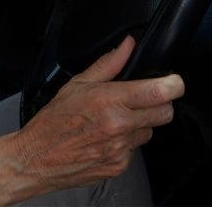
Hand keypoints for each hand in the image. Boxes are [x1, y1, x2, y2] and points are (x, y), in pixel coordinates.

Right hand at [13, 36, 183, 194]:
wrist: (38, 157)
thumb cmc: (54, 121)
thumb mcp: (77, 84)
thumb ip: (109, 64)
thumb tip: (127, 45)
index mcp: (109, 100)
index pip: (160, 92)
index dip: (173, 84)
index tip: (173, 81)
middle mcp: (119, 126)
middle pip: (165, 113)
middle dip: (159, 103)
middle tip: (143, 99)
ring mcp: (121, 149)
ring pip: (150, 131)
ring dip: (140, 123)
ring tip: (115, 120)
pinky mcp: (120, 166)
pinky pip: (135, 149)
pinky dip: (126, 142)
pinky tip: (107, 137)